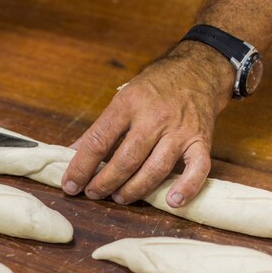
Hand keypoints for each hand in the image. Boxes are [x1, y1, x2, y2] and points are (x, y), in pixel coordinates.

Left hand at [62, 42, 234, 207]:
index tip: (70, 184)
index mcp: (128, 104)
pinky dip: (186, 188)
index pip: (98, 141)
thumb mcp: (122, 100)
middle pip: (126, 160)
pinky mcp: (202, 141)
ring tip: (119, 197)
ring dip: (133, 189)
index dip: (81, 167)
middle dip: (105, 182)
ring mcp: (180, 131)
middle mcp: (154, 118)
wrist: (197, 70)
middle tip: (93, 194)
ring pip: (155, 169)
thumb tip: (71, 154)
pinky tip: (171, 202)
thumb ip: (99, 129)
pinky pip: (198, 169)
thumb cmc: (154, 88)